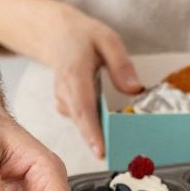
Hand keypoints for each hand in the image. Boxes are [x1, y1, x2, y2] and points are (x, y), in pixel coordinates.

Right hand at [31, 0, 142, 158]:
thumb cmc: (81, 36)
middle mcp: (65, 91)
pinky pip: (82, 120)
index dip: (91, 131)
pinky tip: (110, 127)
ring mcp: (62, 100)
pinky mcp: (65, 105)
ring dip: (99, 134)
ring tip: (122, 144)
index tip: (101, 150)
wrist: (54, 34)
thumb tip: (135, 89)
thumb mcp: (107, 39)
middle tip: (120, 156)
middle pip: (82, 122)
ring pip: (82, 123)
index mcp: (75, 73)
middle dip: (99, 141)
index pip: (83, 107)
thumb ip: (121, 64)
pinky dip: (95, 126)